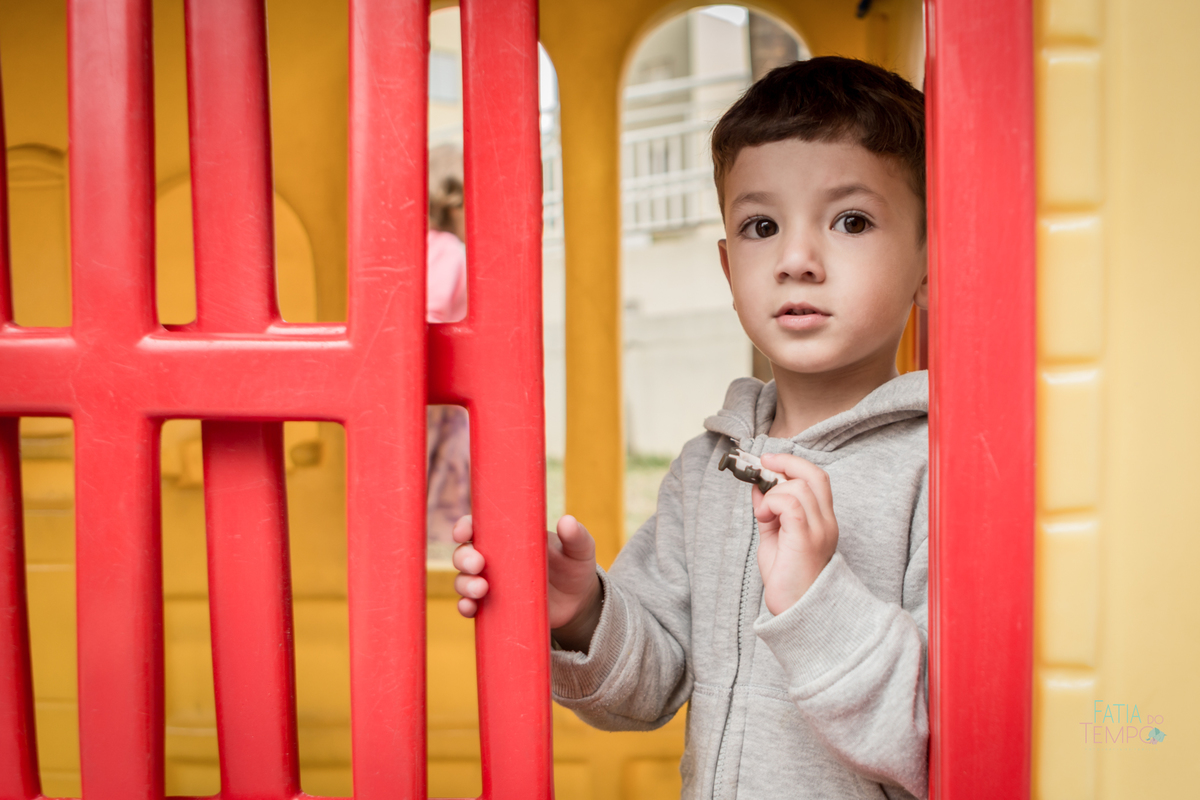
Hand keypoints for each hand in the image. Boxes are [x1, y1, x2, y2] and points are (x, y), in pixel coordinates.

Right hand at [451, 514, 602, 650]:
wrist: (578, 603)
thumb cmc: (574, 567)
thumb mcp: (579, 550)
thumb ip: (575, 536)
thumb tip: (567, 521)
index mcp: (510, 536)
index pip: (480, 526)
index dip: (465, 526)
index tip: (463, 532)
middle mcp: (495, 559)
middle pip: (465, 553)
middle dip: (464, 557)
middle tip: (478, 564)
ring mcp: (493, 584)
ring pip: (464, 580)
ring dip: (464, 583)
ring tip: (481, 589)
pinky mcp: (494, 607)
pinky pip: (471, 607)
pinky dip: (465, 607)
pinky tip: (470, 608)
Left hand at [752, 453, 838, 614]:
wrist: (798, 611)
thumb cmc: (787, 579)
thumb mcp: (774, 537)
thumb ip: (768, 511)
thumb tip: (757, 486)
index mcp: (822, 520)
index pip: (817, 477)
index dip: (792, 463)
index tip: (768, 462)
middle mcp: (826, 522)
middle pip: (813, 474)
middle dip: (785, 464)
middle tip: (762, 467)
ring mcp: (819, 529)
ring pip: (798, 487)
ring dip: (773, 492)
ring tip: (763, 514)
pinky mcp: (806, 538)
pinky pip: (791, 504)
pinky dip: (772, 503)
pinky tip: (764, 518)